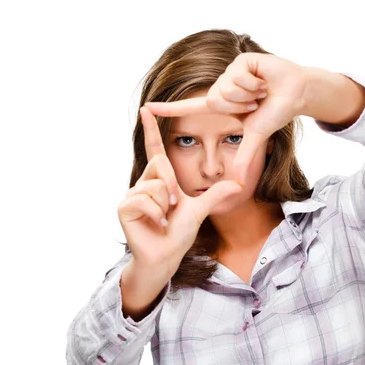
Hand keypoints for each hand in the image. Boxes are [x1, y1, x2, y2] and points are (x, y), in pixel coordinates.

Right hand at [117, 105, 243, 274]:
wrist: (167, 255)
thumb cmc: (179, 233)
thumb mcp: (201, 209)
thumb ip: (217, 194)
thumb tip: (240, 183)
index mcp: (160, 179)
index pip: (155, 149)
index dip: (151, 129)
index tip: (146, 108)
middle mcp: (144, 182)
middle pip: (161, 165)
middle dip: (173, 187)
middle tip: (175, 206)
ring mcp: (132, 194)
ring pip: (155, 186)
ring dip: (165, 205)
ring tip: (163, 218)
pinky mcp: (124, 207)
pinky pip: (144, 200)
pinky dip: (156, 214)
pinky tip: (156, 224)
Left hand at [143, 52, 307, 185]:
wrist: (297, 93)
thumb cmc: (276, 112)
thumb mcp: (256, 137)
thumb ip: (244, 158)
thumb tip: (239, 186)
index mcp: (221, 105)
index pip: (189, 108)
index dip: (168, 110)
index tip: (147, 108)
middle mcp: (221, 88)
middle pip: (215, 100)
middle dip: (240, 105)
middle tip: (257, 102)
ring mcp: (229, 73)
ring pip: (227, 88)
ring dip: (249, 94)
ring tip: (262, 91)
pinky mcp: (239, 61)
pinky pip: (238, 76)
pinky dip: (255, 83)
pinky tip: (264, 80)